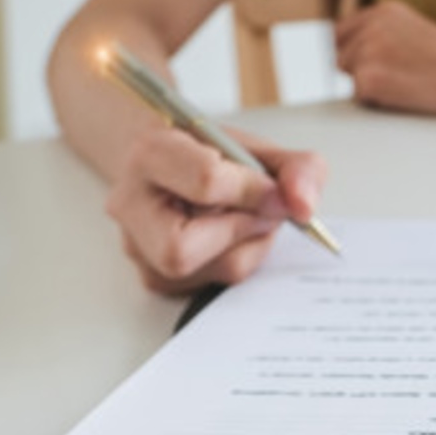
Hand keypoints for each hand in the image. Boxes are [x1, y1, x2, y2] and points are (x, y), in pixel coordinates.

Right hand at [104, 124, 326, 294]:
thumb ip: (297, 169)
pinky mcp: (155, 278)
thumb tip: (303, 208)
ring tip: (246, 219)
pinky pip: (212, 286)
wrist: (176, 165)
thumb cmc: (212, 156)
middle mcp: (132, 204)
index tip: (274, 190)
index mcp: (151, 154)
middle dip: (240, 231)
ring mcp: (138, 247)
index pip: (204, 182)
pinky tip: (231, 237)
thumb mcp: (258, 148)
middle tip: (260, 211)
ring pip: (208, 271)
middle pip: (183, 248)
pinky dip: (237, 260)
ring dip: (248, 246)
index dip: (253, 190)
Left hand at [334, 0, 435, 113]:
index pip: (340, 33)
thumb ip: (381, 36)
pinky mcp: (368, 77)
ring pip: (345, 77)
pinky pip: (356, 96)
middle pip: (338, 57)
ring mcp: (368, 49)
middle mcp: (370, 24)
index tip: (359, 68)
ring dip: (367, 86)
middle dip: (357, 71)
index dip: (348, 55)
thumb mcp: (413, 33)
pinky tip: (404, 94)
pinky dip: (375, 101)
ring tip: (405, 83)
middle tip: (398, 78)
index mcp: (382, 10)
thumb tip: (343, 55)